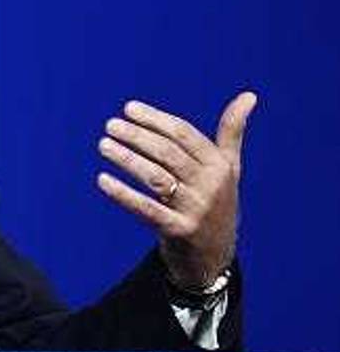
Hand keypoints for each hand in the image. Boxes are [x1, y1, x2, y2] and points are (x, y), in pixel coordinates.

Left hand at [96, 92, 257, 289]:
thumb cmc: (217, 202)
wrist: (215, 256)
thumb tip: (249, 94)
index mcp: (220, 166)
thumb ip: (232, 132)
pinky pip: (147, 209)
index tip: (128, 108)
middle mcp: (211, 186)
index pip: (184, 135)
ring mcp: (195, 209)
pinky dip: (123, 194)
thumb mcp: (228, 168)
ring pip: (156, 178)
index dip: (156, 120)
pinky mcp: (178, 231)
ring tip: (104, 145)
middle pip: (168, 154)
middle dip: (138, 137)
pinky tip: (103, 180)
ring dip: (127, 159)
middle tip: (110, 125)